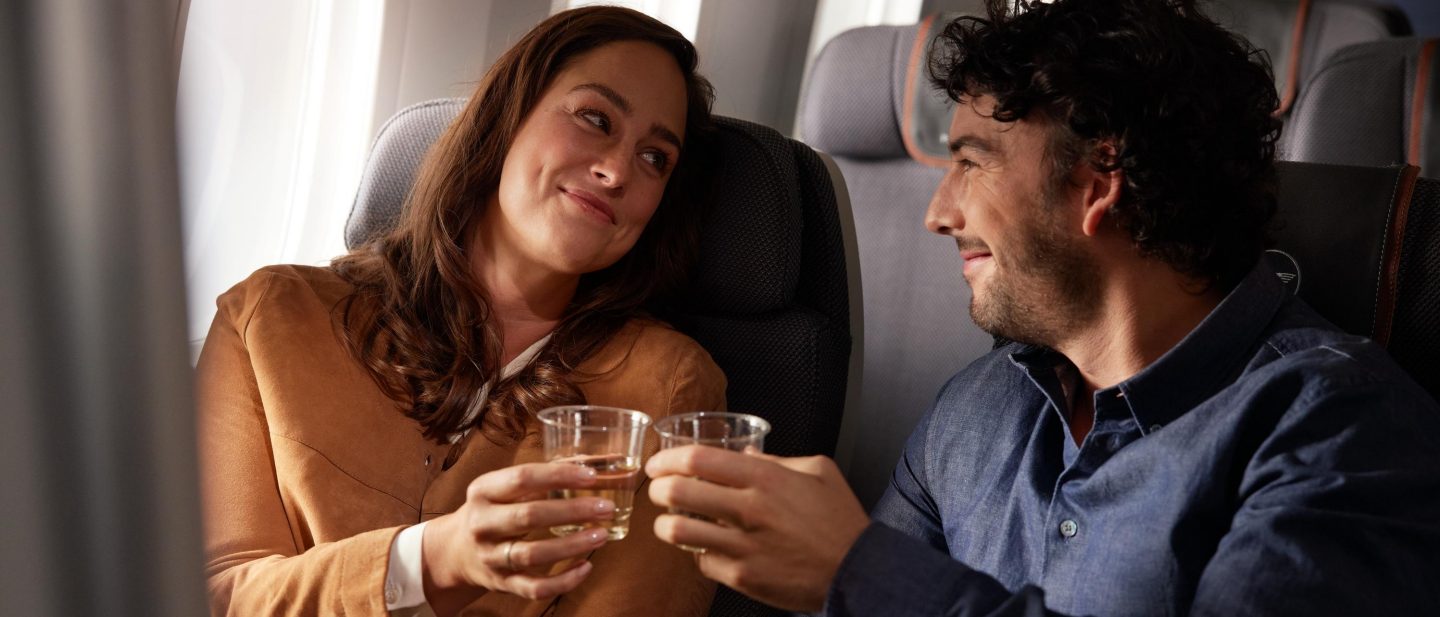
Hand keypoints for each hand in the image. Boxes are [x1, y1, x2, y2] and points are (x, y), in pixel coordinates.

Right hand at [421, 462, 615, 613]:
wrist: (456, 550)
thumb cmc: (494, 510)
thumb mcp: (503, 488)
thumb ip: (542, 477)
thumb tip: (592, 462)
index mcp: (483, 490)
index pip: (523, 477)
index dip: (559, 475)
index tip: (591, 476)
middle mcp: (482, 523)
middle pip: (530, 515)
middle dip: (573, 510)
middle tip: (606, 507)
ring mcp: (490, 556)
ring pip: (533, 554)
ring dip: (572, 545)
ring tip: (602, 534)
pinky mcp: (501, 583)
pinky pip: (535, 587)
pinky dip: (564, 580)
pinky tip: (586, 566)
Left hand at [646, 446, 869, 610]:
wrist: (857, 571)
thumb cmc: (839, 521)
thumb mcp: (819, 471)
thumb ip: (777, 459)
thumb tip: (744, 452)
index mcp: (766, 478)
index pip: (698, 460)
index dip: (668, 459)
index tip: (658, 463)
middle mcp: (750, 510)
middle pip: (678, 492)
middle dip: (658, 488)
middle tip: (658, 489)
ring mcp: (744, 546)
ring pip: (678, 531)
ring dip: (666, 524)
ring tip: (670, 520)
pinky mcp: (743, 577)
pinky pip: (701, 562)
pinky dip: (698, 553)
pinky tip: (706, 546)